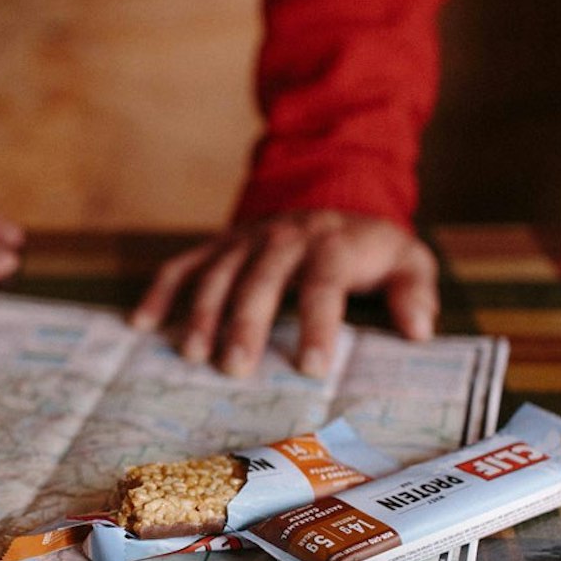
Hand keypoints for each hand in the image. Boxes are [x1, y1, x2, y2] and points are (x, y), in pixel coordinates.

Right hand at [130, 210, 438, 378]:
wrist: (330, 191)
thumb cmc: (369, 247)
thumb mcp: (407, 260)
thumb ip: (416, 292)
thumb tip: (419, 330)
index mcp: (333, 244)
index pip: (323, 283)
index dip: (317, 323)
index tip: (312, 367)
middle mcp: (285, 236)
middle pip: (261, 279)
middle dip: (246, 323)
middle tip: (235, 370)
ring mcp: (246, 239)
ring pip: (219, 272)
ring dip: (202, 313)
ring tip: (192, 356)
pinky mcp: (220, 244)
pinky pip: (184, 264)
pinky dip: (160, 292)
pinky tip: (142, 324)